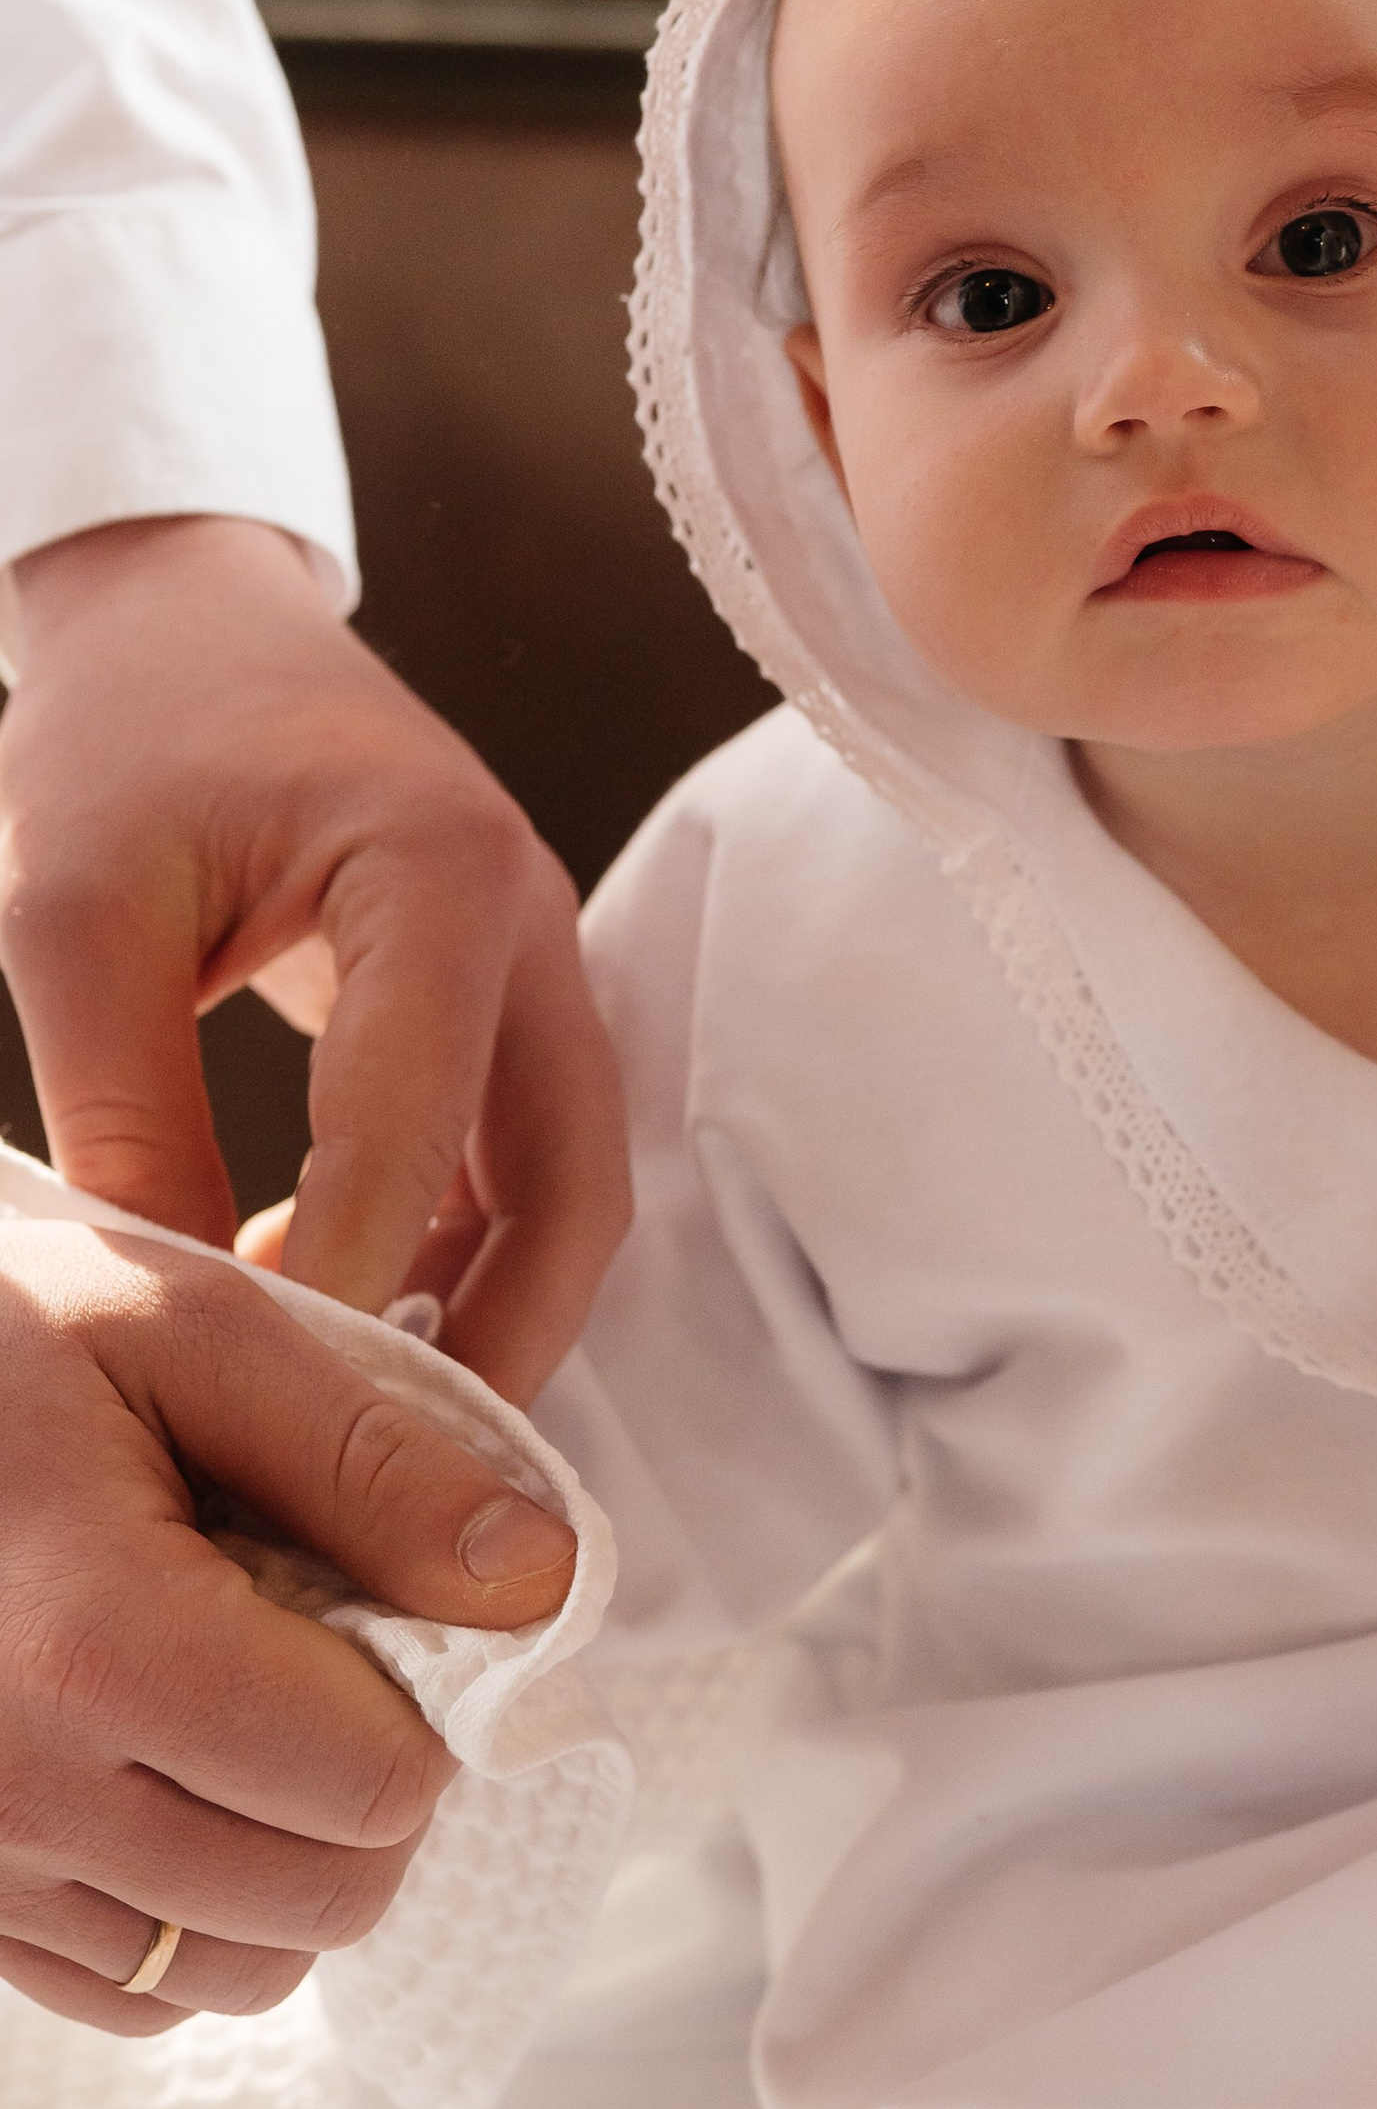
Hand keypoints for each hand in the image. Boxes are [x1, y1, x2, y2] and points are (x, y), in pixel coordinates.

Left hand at [0, 516, 627, 1399]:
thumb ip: (120, 1106)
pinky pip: (523, 1161)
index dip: (358, 1280)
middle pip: (575, 1182)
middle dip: (500, 1341)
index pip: (418, 1123)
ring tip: (369, 1435)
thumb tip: (156, 1302)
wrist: (188, 628)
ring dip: (490, 1314)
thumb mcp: (69, 911)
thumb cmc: (127, 740)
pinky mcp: (511, 1003)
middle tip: (392, 1481)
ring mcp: (543, 965)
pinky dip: (464, 1260)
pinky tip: (356, 1333)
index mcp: (443, 873)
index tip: (282, 1409)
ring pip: (570, 1187)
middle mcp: (534, 924)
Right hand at [0, 1215, 574, 2033]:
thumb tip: (542, 1585)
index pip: (379, 1785)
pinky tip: (168, 1766)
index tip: (400, 1605)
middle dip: (375, 1787)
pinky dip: (184, 1907)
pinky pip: (119, 1990)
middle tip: (337, 1652)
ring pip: (225, 1973)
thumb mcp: (191, 1335)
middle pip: (319, 1904)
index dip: (437, 1699)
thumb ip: (379, 1463)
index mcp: (96, 1650)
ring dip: (285, 1860)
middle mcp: (15, 1799)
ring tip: (251, 1704)